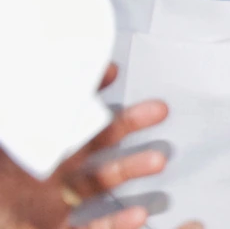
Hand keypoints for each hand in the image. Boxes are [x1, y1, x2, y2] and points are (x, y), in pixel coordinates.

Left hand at [0, 65, 200, 228]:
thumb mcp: (2, 150)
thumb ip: (13, 122)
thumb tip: (21, 79)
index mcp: (18, 152)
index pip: (56, 111)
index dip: (84, 90)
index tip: (111, 72)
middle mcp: (32, 176)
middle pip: (87, 143)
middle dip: (126, 123)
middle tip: (157, 110)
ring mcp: (43, 207)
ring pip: (97, 183)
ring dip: (130, 169)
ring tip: (158, 159)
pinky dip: (118, 222)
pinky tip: (139, 213)